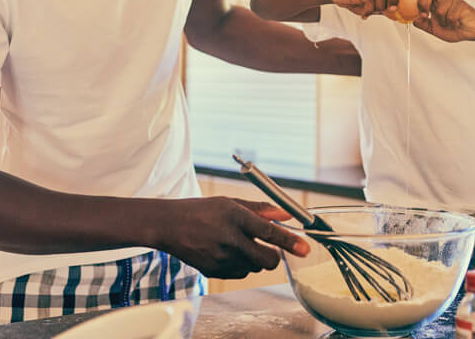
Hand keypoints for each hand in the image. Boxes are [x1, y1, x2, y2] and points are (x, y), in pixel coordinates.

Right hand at [158, 197, 308, 278]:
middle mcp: (230, 240)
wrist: (169, 225)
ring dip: (255, 258)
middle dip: (275, 256)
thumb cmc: (202, 210)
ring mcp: (221, 259)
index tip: (305, 248)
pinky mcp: (214, 272)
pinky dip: (241, 264)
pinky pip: (240, 273)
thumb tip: (286, 215)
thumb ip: (261, 209)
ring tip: (239, 242)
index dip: (290, 242)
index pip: (270, 233)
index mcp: (235, 217)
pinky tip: (228, 251)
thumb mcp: (231, 202)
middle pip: (267, 260)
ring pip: (254, 267)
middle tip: (272, 247)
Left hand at [413, 0, 474, 41]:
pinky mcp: (460, 3)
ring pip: (439, 9)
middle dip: (423, 3)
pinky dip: (451, 23)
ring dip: (442, 21)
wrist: (471, 30)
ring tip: (449, 23)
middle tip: (424, 15)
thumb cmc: (454, 28)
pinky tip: (456, 22)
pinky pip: (450, 15)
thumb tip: (414, 20)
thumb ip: (424, 25)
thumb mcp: (435, 29)